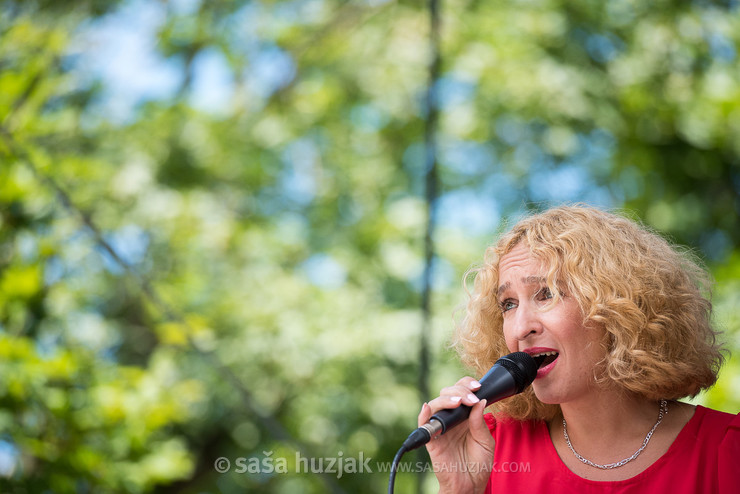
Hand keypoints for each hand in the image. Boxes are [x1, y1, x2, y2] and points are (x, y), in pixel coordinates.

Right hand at [418, 377, 494, 493]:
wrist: (470, 486)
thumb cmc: (478, 465)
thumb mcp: (486, 442)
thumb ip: (481, 422)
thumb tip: (480, 402)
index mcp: (465, 416)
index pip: (462, 392)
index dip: (467, 385)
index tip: (477, 387)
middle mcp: (451, 419)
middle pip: (447, 394)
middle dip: (460, 391)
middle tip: (471, 399)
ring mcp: (440, 428)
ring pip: (435, 404)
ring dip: (446, 400)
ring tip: (458, 403)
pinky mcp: (432, 440)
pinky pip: (423, 424)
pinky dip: (424, 415)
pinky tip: (428, 408)